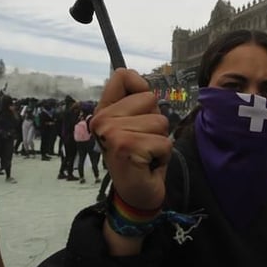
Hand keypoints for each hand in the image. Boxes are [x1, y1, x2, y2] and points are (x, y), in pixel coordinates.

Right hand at [91, 69, 171, 210]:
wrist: (136, 195)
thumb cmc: (140, 157)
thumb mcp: (136, 124)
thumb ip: (134, 100)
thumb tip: (128, 71)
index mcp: (103, 111)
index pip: (122, 76)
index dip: (140, 88)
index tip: (140, 112)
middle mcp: (102, 120)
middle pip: (149, 98)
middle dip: (155, 123)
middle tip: (143, 143)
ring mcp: (112, 133)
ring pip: (160, 121)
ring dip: (160, 141)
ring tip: (146, 154)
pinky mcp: (127, 147)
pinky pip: (164, 141)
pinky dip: (163, 155)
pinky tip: (148, 165)